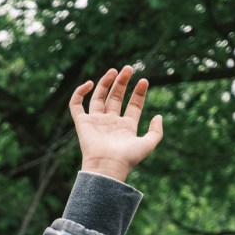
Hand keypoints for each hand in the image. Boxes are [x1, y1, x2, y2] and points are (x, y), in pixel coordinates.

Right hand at [69, 66, 162, 183]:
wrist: (107, 166)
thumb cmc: (127, 158)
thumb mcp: (148, 144)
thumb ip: (156, 131)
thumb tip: (158, 116)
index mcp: (125, 127)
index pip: (132, 105)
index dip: (138, 92)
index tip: (144, 81)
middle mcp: (110, 123)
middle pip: (115, 98)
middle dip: (122, 82)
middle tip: (129, 68)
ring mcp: (96, 122)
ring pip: (98, 98)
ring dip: (105, 83)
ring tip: (114, 70)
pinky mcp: (82, 123)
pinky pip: (76, 105)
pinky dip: (79, 93)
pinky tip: (89, 83)